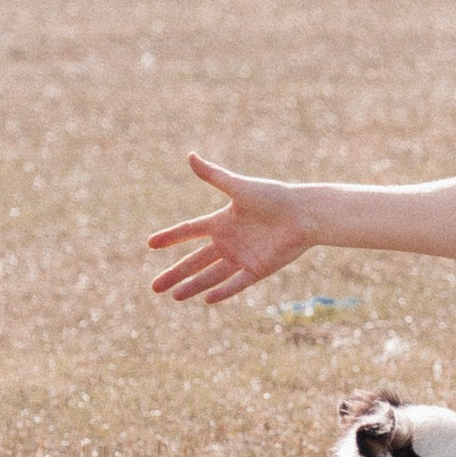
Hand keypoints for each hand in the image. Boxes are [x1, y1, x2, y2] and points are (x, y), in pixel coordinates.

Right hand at [147, 152, 315, 304]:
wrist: (305, 214)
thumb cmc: (274, 197)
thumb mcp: (239, 187)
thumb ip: (214, 175)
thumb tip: (190, 156)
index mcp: (222, 221)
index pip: (189, 231)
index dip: (170, 236)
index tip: (150, 244)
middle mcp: (229, 241)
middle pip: (195, 261)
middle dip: (175, 274)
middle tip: (155, 287)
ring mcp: (243, 257)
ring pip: (212, 275)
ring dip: (193, 286)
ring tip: (174, 296)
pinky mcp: (258, 269)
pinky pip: (237, 283)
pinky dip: (223, 291)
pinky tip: (206, 300)